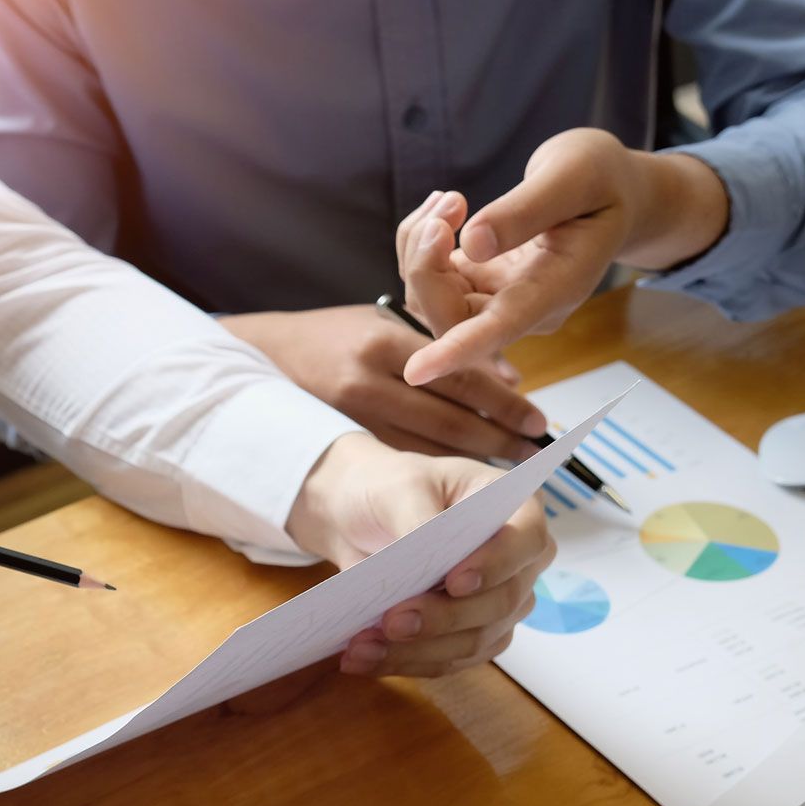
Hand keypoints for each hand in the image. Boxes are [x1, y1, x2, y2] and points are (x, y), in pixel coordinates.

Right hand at [220, 304, 543, 457]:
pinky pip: (398, 464)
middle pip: (447, 419)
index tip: (537, 421)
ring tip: (511, 475)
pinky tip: (461, 483)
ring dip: (471, 463)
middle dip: (497, 440)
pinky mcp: (339, 444)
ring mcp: (348, 419)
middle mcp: (365, 381)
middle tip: (534, 455)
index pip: (456, 374)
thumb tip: (504, 377)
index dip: (502, 402)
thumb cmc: (338, 335)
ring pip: (425, 449)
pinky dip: (434, 475)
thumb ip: (440, 346)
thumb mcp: (387, 323)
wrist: (267, 356)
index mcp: (383, 341)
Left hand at [288, 434, 554, 677]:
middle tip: (392, 621)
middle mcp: (518, 564)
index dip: (495, 565)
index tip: (454, 582)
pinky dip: (403, 663)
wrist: (362, 518)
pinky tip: (363, 659)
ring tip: (362, 646)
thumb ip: (418, 519)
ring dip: (417, 650)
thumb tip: (425, 557)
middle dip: (443, 618)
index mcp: (518, 511)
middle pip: (499, 603)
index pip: (525, 541)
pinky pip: (445, 661)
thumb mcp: (400, 486)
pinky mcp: (469, 638)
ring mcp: (498, 606)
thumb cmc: (391, 490)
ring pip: (472, 642)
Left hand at [396, 129, 728, 386]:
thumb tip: (471, 243)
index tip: (417, 372)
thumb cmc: (602, 181)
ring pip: (432, 298)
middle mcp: (524, 308)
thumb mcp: (575, 176)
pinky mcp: (478, 283)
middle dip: (424, 264)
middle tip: (448, 202)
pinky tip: (446, 205)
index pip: (501, 328)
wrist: (612, 193)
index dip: (458, 350)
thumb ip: (526, 210)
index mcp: (558, 287)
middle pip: (451, 317)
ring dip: (419, 247)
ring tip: (449, 199)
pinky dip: (422, 241)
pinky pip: (431, 277)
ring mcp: (498, 300)